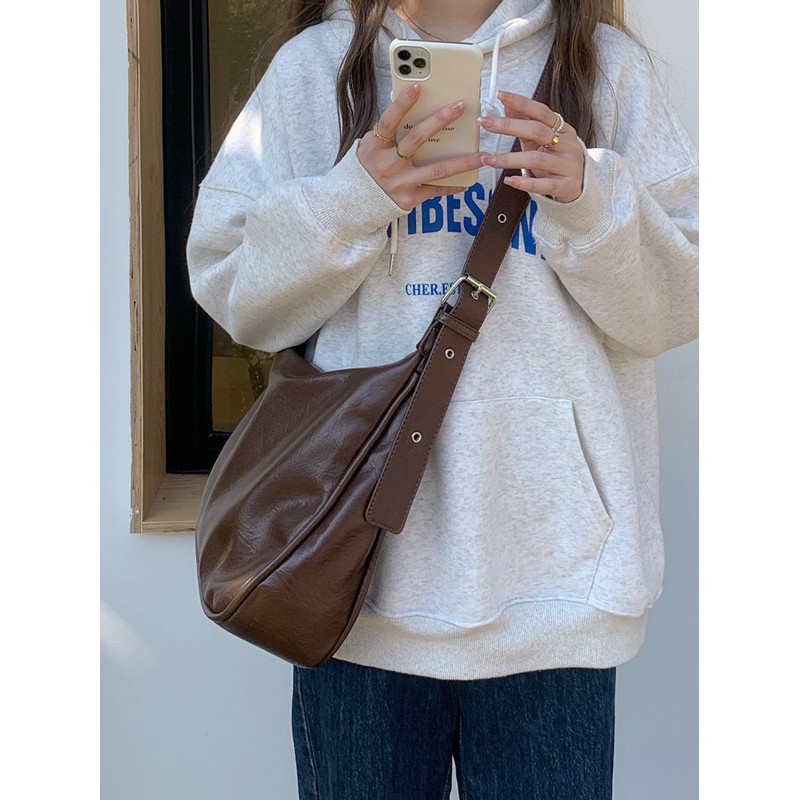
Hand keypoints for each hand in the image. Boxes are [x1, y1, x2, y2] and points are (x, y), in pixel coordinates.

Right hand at [357, 82, 488, 211]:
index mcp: (377, 147)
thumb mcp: (370, 146)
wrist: (355, 203)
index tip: (418, 87)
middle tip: (460, 105)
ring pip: (436, 170)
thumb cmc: (368, 168)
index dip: (402, 104)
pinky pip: (435, 191)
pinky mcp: (409, 199)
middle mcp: (389, 164)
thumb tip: (411, 108)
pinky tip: (467, 182)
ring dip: (462, 162)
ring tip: (482, 155)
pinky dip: (452, 187)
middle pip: (417, 139)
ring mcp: (401, 182)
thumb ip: (388, 131)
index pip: (389, 121)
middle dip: (440, 119)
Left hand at [477, 90, 584, 202]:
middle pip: (537, 131)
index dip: (522, 103)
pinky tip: (509, 180)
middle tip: (486, 123)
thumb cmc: (556, 161)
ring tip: (488, 159)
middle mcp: (568, 145)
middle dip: (509, 126)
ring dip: (509, 159)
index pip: (541, 112)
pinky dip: (525, 182)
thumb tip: (507, 103)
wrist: (578, 187)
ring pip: (536, 159)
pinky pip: (543, 185)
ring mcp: (569, 166)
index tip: (501, 95)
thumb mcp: (541, 141)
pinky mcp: (566, 186)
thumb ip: (525, 123)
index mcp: (563, 129)